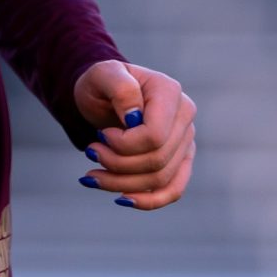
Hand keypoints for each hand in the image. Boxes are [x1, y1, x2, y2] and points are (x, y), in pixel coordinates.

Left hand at [72, 59, 196, 211]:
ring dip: (121, 183)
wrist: (103, 96)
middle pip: (157, 161)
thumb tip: (135, 119)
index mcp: (169, 92)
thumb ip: (120, 88)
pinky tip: (121, 198)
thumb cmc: (101, 84)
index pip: (154, 136)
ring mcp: (185, 140)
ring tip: (93, 174)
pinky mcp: (180, 160)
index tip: (100, 135)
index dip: (123, 145)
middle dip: (116, 164)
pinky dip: (148, 201)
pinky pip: (173, 190)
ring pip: (160, 179)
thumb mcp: (102, 75)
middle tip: (91, 152)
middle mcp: (185, 116)